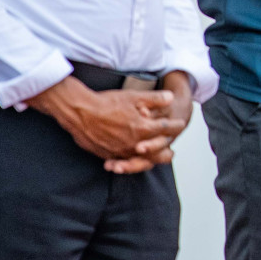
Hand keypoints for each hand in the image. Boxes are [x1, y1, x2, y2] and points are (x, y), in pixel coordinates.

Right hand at [29, 76, 184, 169]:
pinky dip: (131, 162)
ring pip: (142, 161)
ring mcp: (121, 152)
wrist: (80, 112)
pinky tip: (132, 159)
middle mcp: (134, 144)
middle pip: (158, 153)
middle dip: (167, 149)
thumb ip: (155, 99)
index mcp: (143, 129)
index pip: (166, 130)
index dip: (176, 126)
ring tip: (155, 157)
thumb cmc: (106, 103)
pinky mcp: (108, 155)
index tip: (180, 123)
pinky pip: (124, 163)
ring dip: (151, 158)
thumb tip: (171, 98)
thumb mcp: (133, 96)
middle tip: (171, 147)